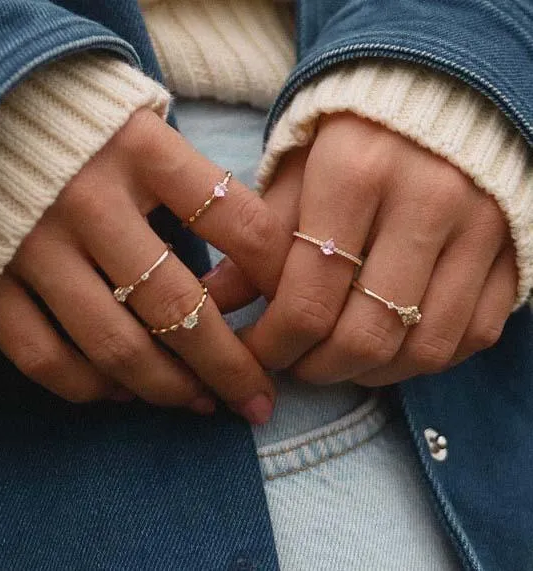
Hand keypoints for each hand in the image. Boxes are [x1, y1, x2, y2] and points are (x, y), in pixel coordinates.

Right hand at [0, 108, 292, 422]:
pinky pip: (44, 356)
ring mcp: (33, 245)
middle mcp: (90, 200)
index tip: (294, 317)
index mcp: (143, 151)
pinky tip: (123, 392)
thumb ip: (196, 188)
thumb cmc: (86, 126)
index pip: (240, 224)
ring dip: (168, 388)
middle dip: (229, 367)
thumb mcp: (146, 131)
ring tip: (200, 403)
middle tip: (258, 400)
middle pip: (179, 308)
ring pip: (115, 345)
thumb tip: (252, 269)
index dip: (279, 280)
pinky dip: (90, 387)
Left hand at [206, 113, 517, 385]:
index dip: (273, 345)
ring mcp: (481, 228)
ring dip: (371, 374)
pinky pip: (473, 335)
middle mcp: (426, 200)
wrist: (437, 98)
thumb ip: (255, 240)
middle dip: (318, 369)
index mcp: (356, 172)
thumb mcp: (293, 170)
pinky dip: (426, 359)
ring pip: (423, 349)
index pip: (308, 298)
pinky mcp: (513, 249)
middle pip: (366, 335)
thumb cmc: (352, 136)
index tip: (255, 354)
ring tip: (339, 363)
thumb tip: (212, 300)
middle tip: (295, 365)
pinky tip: (392, 349)